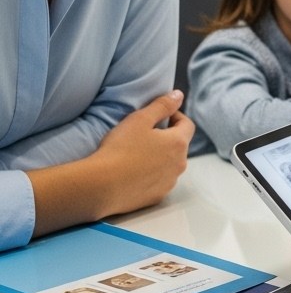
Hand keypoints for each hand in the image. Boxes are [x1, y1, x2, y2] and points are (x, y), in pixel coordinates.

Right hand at [30, 91, 191, 236]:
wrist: (101, 186)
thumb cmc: (120, 148)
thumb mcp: (139, 119)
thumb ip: (162, 105)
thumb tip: (179, 95)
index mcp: (179, 143)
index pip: (187, 125)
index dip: (175, 116)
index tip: (159, 115)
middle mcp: (180, 164)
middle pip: (179, 145)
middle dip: (166, 137)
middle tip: (144, 135)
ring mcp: (169, 182)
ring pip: (170, 164)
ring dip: (160, 157)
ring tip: (138, 154)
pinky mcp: (157, 197)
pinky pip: (159, 181)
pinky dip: (152, 175)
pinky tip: (134, 173)